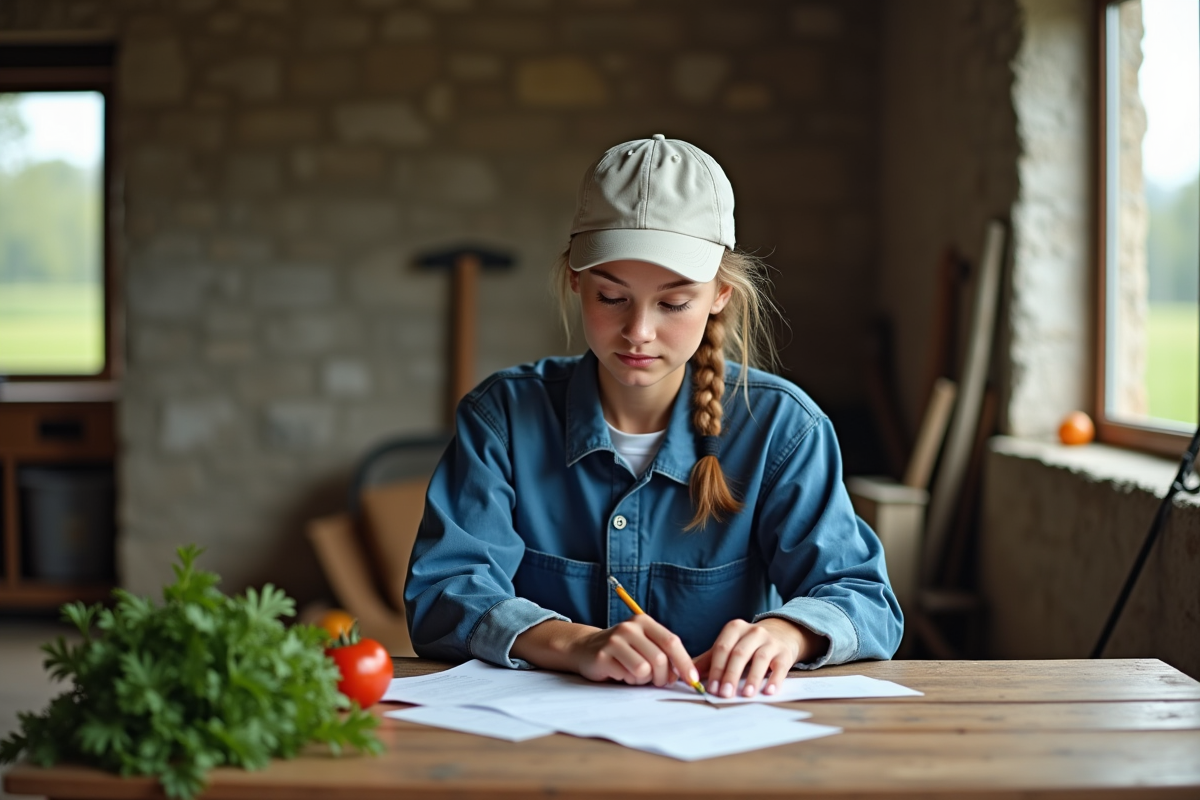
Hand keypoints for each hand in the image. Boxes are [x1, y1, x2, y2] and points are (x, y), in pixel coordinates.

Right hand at [567, 615, 700, 687]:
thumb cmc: (623, 650)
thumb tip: (688, 675)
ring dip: (643, 679)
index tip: (693, 680)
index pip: (671, 642)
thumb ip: (665, 655)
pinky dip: (628, 680)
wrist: (585, 648)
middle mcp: (630, 627)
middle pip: (660, 659)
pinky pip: (626, 676)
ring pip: (643, 670)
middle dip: (663, 677)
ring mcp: (614, 640)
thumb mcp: (644, 644)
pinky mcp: (602, 656)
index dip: (685, 663)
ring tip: (635, 674)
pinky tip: (620, 672)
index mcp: (644, 621)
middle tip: (657, 681)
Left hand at [694, 618, 826, 698]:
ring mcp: (770, 641)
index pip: (722, 648)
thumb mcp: (729, 647)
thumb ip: (709, 660)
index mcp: (734, 628)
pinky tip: (769, 691)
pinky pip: (780, 666)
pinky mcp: (784, 653)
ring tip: (746, 694)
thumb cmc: (747, 645)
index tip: (711, 688)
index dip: (715, 669)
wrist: (780, 634)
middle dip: (730, 675)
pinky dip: (774, 679)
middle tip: (724, 694)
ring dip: (752, 678)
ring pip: (759, 659)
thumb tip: (687, 675)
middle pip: (739, 654)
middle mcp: (753, 632)